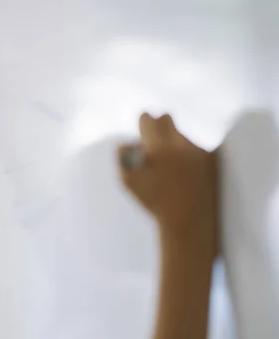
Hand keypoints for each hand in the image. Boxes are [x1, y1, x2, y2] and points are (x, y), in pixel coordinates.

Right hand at [118, 113, 216, 236]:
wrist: (189, 220)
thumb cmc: (154, 202)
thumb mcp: (128, 181)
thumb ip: (123, 156)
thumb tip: (129, 140)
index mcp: (157, 149)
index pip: (148, 119)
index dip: (143, 123)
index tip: (143, 130)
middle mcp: (180, 144)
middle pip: (167, 118)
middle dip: (160, 126)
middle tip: (155, 141)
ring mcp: (199, 149)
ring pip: (182, 134)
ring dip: (174, 142)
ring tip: (172, 165)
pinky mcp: (214, 156)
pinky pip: (197, 145)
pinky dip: (189, 153)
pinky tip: (187, 170)